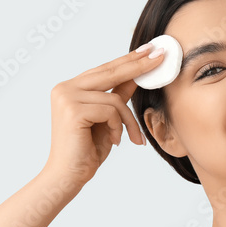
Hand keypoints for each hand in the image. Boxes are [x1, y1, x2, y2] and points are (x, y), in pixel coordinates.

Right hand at [42, 43, 163, 186]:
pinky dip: (119, 127)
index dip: (128, 60)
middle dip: (138, 67)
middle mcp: (65, 88)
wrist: (69, 175)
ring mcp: (66, 97)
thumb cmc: (87, 150)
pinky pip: (111, 111)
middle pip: (109, 73)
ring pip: (115, 99)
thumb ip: (118, 96)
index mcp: (70, 87)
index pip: (104, 70)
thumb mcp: (108, 119)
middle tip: (160, 57)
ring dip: (128, 121)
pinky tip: (115, 141)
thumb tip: (136, 76)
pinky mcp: (73, 110)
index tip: (149, 50)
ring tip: (131, 138)